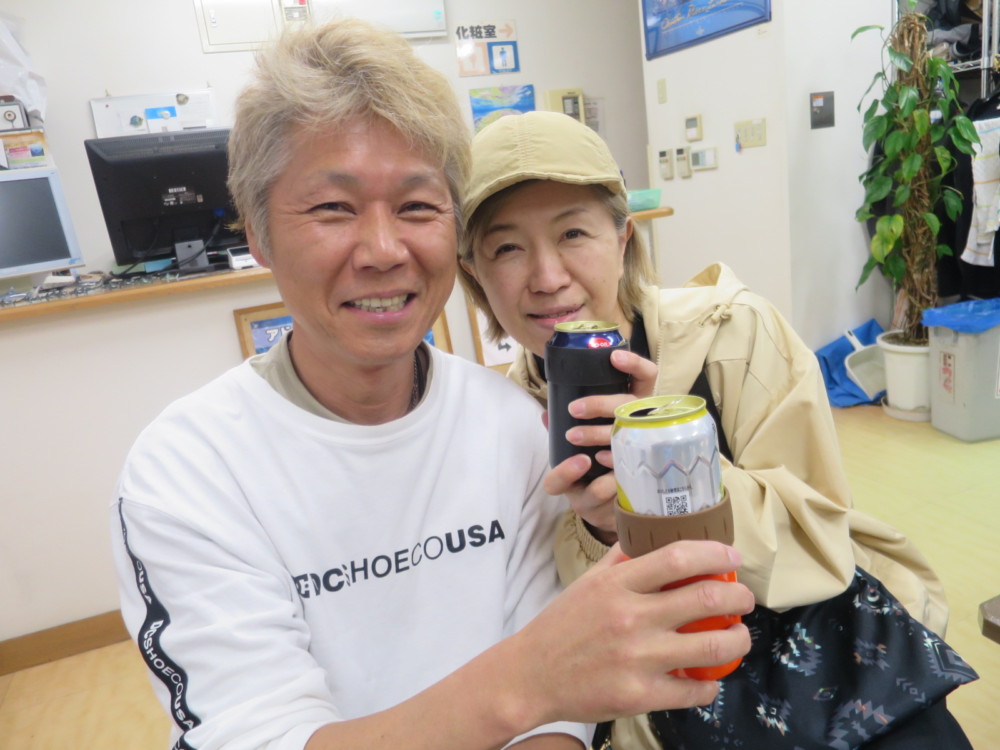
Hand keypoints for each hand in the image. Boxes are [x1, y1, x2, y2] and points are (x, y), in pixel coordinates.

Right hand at [507, 541, 753, 725]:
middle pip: (705, 599)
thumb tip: (652, 536)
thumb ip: (622, 561)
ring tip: (739, 635)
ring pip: (711, 647)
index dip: (715, 554)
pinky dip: (709, 685)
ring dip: (738, 640)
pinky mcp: (638, 695)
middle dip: (738, 596)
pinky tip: (708, 677)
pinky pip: (693, 690)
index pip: (677, 558)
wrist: (530, 675)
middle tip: (744, 598)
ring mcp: (636, 658)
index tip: (732, 557)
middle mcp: (629, 617)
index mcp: (617, 584)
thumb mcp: (588, 582)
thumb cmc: (561, 625)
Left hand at [543, 351, 657, 541]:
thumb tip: (546, 414)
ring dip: (599, 433)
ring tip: (573, 437)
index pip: (646, 377)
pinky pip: (632, 463)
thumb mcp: (580, 442)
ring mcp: (648, 448)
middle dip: (602, 404)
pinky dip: (612, 461)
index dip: (634, 364)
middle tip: (574, 410)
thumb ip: (565, 428)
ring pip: (629, 433)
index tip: (614, 356)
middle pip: (632, 404)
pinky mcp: (644, 475)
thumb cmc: (595, 462)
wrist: (606, 506)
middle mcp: (646, 423)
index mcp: (635, 406)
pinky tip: (597, 461)